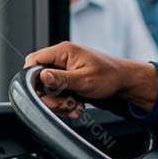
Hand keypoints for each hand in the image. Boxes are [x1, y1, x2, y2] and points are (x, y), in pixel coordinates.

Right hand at [23, 41, 157, 117]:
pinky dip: (65, 103)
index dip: (32, 78)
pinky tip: (77, 107)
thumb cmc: (110, 76)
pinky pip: (58, 94)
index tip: (41, 93)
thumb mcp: (84, 79)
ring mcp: (64, 70)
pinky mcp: (68, 81)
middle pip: (39, 80)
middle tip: (64, 104)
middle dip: (50, 97)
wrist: (125, 82)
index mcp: (63, 52)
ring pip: (48, 91)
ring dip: (59, 103)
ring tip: (74, 106)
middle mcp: (61, 59)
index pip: (33, 60)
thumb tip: (41, 76)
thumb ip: (61, 79)